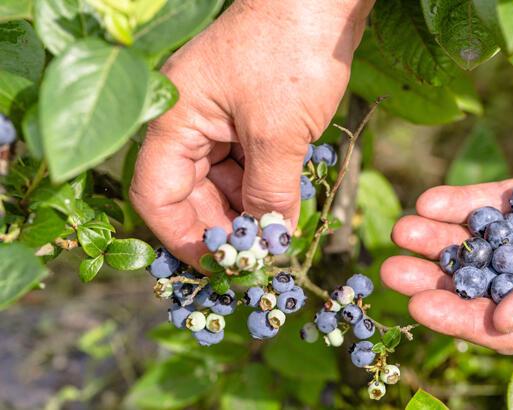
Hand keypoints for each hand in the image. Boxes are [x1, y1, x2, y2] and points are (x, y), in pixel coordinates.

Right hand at [130, 0, 372, 265]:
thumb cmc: (292, 53)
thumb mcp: (278, 133)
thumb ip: (268, 193)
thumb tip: (266, 243)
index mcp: (175, 122)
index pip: (157, 196)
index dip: (182, 239)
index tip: (218, 268)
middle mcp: (189, 121)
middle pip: (189, 193)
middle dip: (221, 228)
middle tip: (256, 260)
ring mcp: (219, 117)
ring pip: (220, 181)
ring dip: (245, 211)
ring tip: (274, 238)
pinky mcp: (249, 114)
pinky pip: (245, 163)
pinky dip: (262, 187)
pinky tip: (283, 207)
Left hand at [382, 98, 512, 353]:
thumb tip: (497, 323)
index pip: (502, 325)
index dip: (458, 317)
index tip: (418, 306)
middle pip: (481, 283)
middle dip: (437, 277)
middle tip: (393, 269)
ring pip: (482, 240)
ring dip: (441, 238)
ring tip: (401, 231)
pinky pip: (497, 200)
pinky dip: (464, 201)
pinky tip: (430, 201)